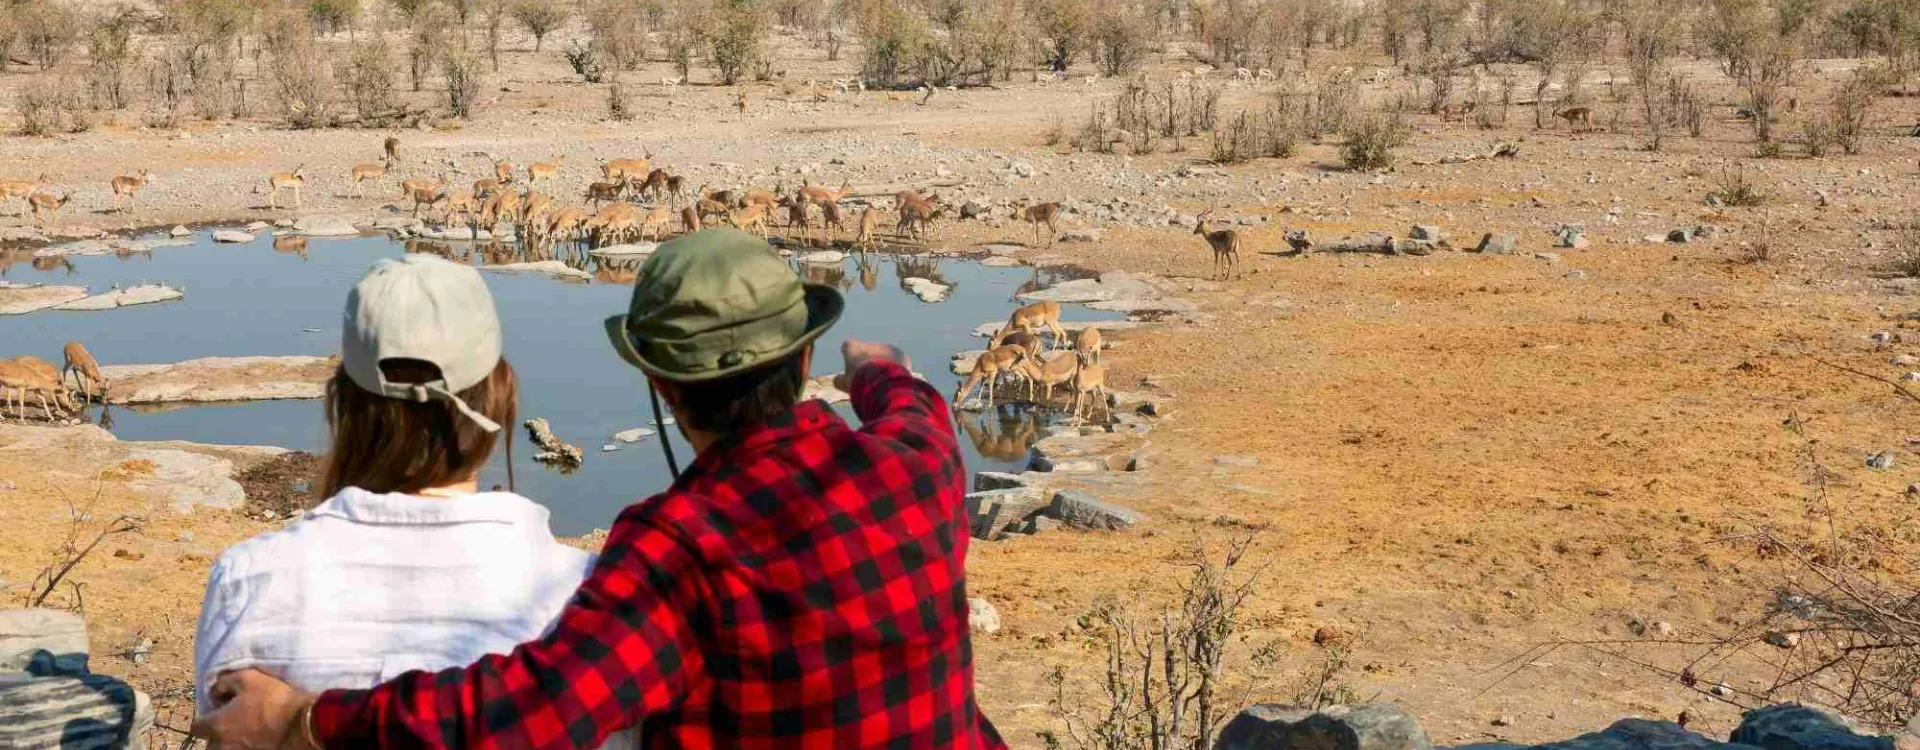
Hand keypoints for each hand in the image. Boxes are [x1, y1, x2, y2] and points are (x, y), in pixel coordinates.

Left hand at [192, 669, 317, 749]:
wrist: (301, 724)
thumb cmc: (273, 700)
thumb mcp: (248, 678)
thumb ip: (224, 683)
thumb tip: (216, 692)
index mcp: (216, 726)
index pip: (196, 727)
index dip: (205, 717)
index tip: (219, 709)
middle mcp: (222, 746)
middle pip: (210, 745)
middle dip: (217, 736)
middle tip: (233, 724)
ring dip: (232, 743)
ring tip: (247, 733)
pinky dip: (248, 746)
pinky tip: (260, 739)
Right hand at [835, 340, 907, 391]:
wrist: (883, 382)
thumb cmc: (860, 382)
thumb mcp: (846, 384)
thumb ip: (840, 380)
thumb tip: (837, 380)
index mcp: (853, 347)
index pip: (848, 346)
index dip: (849, 355)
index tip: (851, 364)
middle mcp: (870, 344)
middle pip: (867, 351)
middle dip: (868, 360)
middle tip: (868, 376)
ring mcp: (887, 348)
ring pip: (883, 355)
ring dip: (882, 363)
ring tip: (882, 379)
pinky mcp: (901, 355)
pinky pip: (897, 361)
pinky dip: (895, 368)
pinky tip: (893, 379)